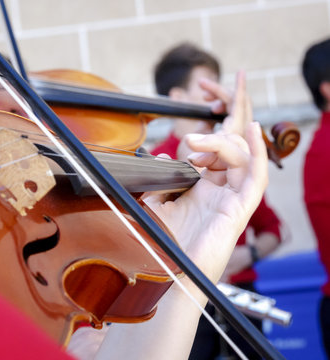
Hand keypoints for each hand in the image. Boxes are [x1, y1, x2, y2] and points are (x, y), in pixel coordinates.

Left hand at [142, 71, 267, 282]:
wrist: (169, 272)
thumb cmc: (164, 243)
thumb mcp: (154, 204)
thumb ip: (158, 181)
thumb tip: (161, 159)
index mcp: (201, 188)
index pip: (210, 154)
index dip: (205, 138)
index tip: (188, 133)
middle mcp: (219, 191)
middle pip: (227, 151)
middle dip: (211, 139)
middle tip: (189, 142)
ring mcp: (232, 198)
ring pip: (241, 157)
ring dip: (222, 143)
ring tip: (197, 144)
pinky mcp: (240, 207)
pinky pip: (257, 175)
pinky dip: (257, 151)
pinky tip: (253, 130)